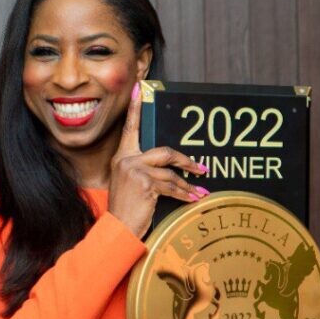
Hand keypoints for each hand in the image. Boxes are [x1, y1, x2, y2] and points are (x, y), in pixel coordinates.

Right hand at [108, 82, 207, 236]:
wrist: (118, 229)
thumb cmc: (127, 209)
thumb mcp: (131, 185)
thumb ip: (144, 171)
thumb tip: (171, 169)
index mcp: (122, 157)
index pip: (130, 128)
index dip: (137, 109)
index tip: (141, 89)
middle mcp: (126, 160)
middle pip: (165, 152)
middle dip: (186, 161)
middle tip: (202, 168)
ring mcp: (134, 170)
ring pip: (171, 174)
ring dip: (188, 186)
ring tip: (199, 194)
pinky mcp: (144, 183)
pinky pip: (171, 187)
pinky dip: (185, 194)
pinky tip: (194, 200)